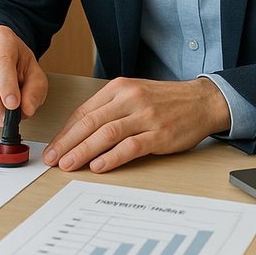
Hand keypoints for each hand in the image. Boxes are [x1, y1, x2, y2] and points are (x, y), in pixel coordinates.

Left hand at [43, 77, 230, 172]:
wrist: (201, 101)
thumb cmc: (165, 101)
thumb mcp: (134, 94)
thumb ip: (109, 109)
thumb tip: (79, 133)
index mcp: (120, 88)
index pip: (84, 111)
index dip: (65, 132)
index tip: (54, 147)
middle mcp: (130, 99)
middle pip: (90, 122)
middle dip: (68, 143)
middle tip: (53, 159)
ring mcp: (145, 116)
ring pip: (106, 134)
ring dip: (83, 151)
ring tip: (69, 165)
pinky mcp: (159, 134)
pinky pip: (130, 147)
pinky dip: (112, 157)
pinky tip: (99, 166)